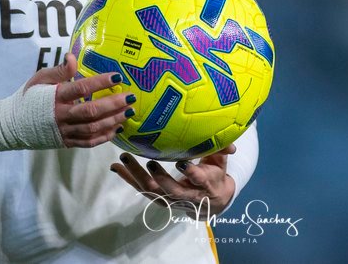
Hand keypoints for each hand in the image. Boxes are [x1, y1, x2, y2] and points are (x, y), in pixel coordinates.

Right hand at [31, 53, 135, 148]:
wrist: (13, 125)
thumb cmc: (30, 97)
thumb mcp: (40, 79)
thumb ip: (59, 70)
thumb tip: (72, 57)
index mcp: (55, 97)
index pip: (80, 89)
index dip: (100, 82)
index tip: (117, 77)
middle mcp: (61, 115)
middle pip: (91, 111)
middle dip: (113, 104)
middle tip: (131, 97)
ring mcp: (64, 131)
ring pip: (93, 128)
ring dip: (113, 120)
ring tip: (130, 111)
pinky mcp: (67, 142)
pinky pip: (88, 142)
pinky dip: (104, 136)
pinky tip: (117, 128)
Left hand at [110, 144, 236, 217]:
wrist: (212, 202)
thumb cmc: (215, 175)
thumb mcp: (222, 164)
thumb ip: (222, 151)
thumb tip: (231, 144)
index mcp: (206, 185)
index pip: (199, 181)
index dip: (191, 174)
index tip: (182, 163)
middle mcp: (187, 195)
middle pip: (171, 190)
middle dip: (160, 177)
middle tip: (149, 162)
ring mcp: (171, 199)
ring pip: (153, 191)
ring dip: (137, 176)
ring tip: (124, 158)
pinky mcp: (160, 199)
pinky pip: (142, 190)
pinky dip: (129, 179)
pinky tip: (116, 167)